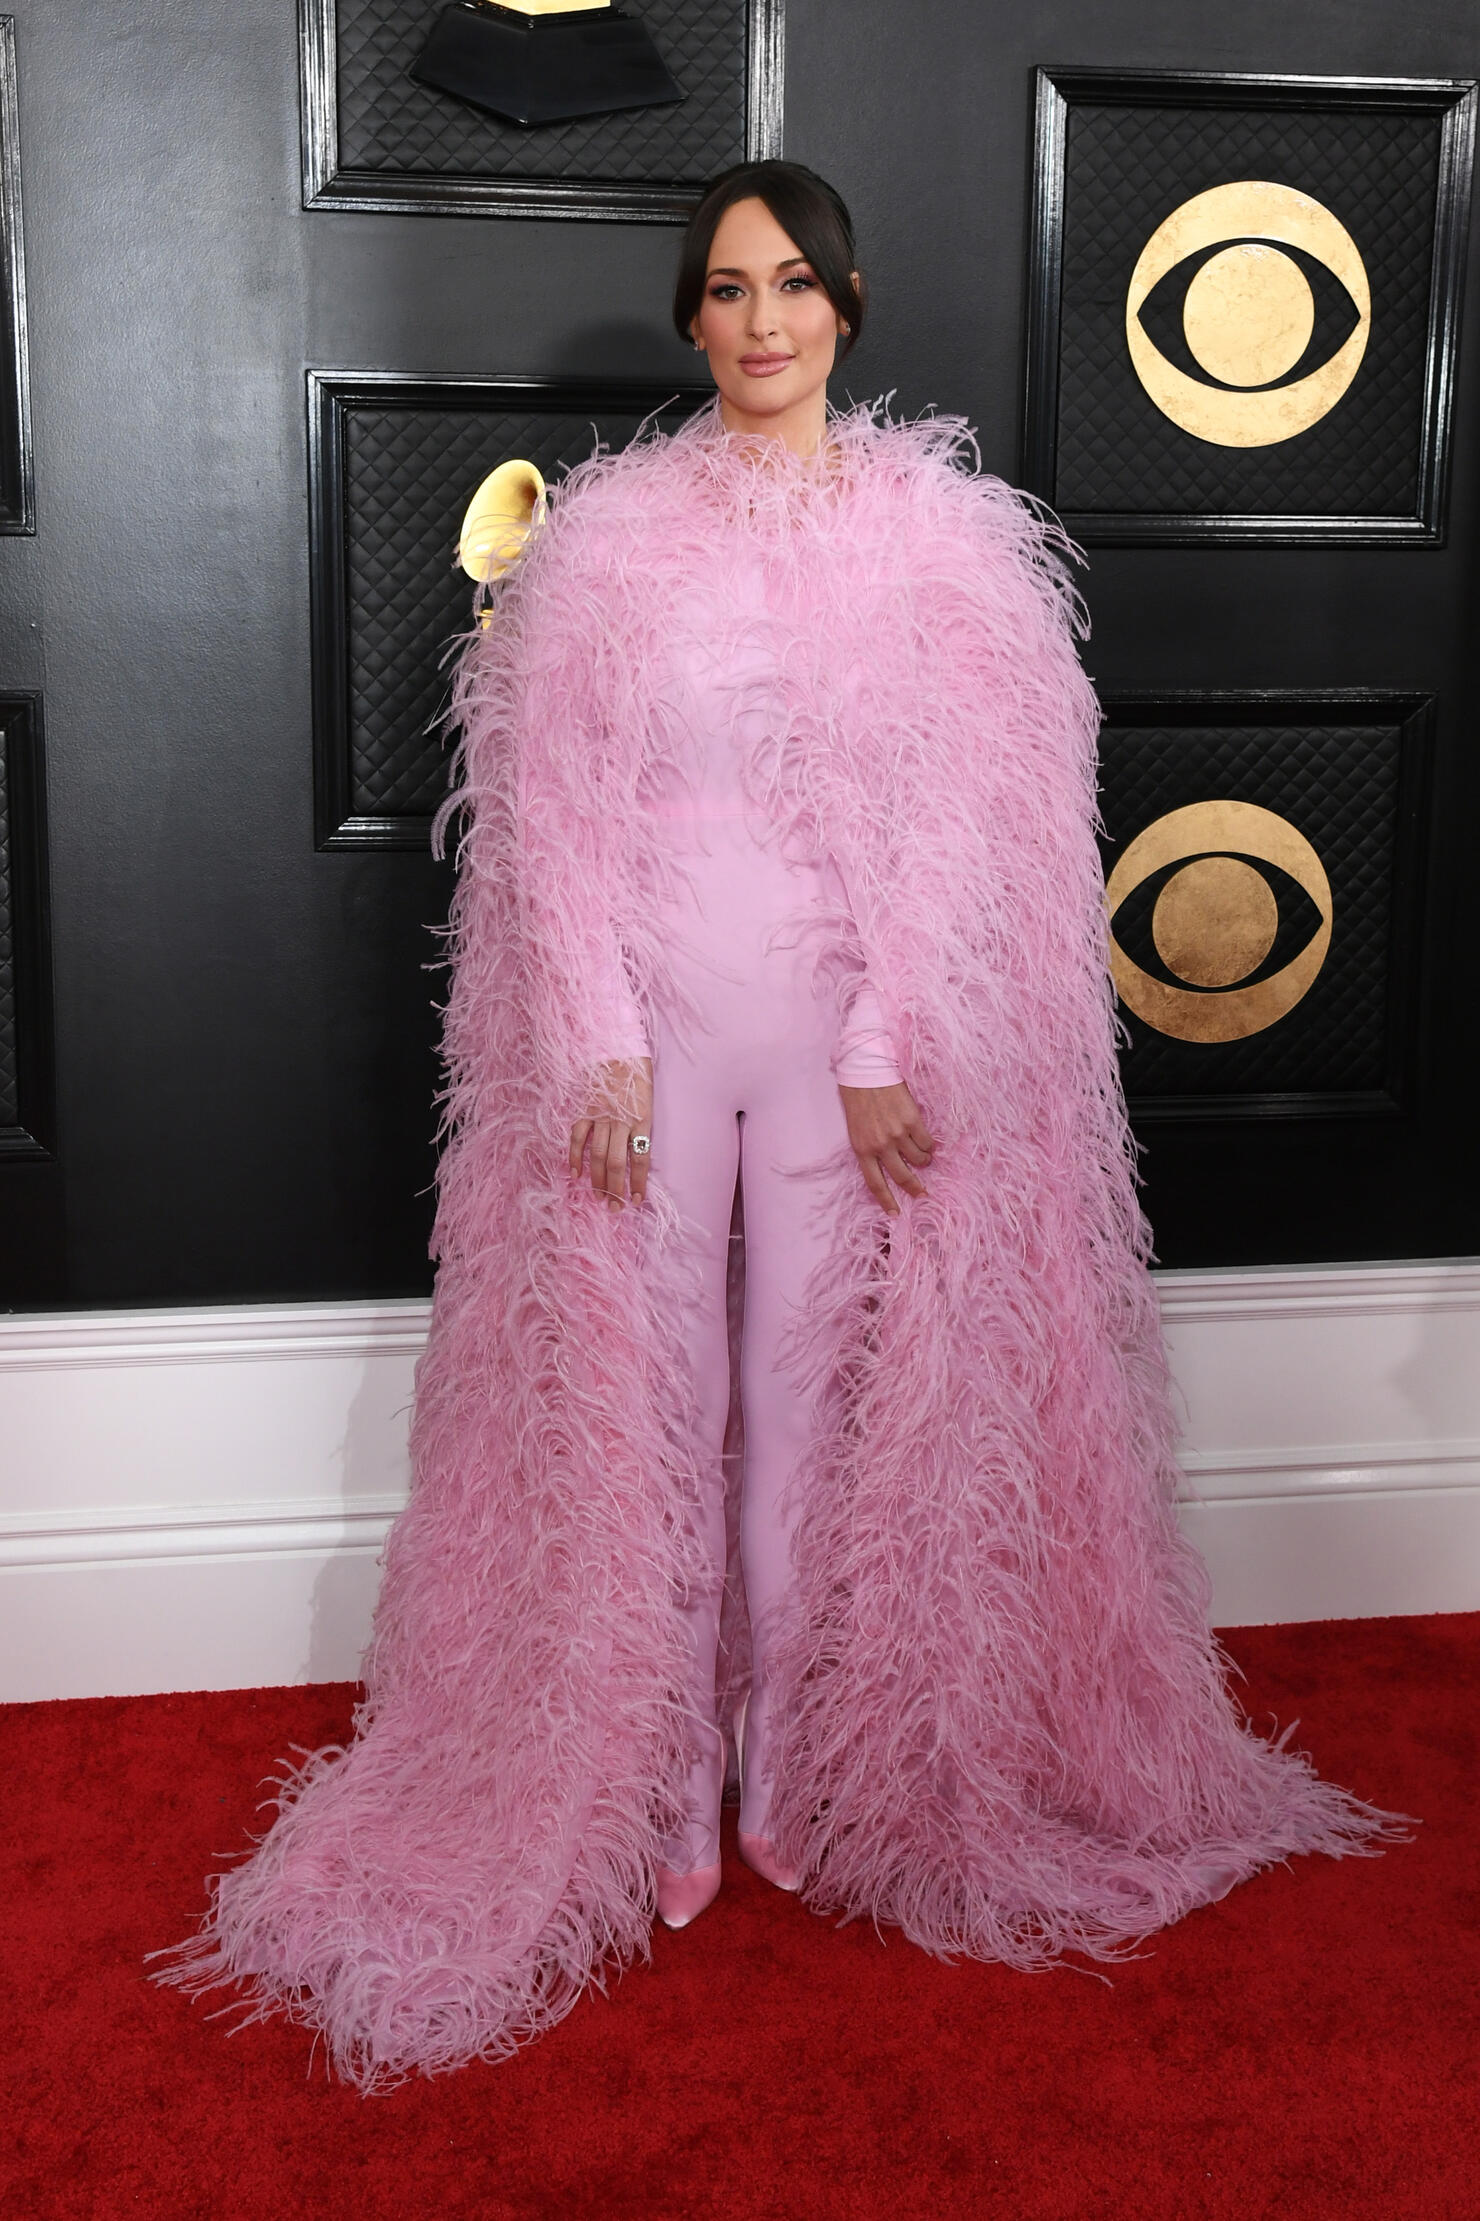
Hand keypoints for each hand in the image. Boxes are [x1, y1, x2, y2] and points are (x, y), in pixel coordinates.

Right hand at [569, 1057, 653, 1210]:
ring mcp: (601, 1116)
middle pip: (617, 1163)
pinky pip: (578, 1137)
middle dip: (615, 1189)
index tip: (635, 1199)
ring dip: (598, 1180)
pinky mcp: (585, 1109)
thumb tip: (638, 1152)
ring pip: (598, 1155)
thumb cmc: (637, 1072)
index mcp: (642, 1119)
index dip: (637, 1182)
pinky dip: (575, 1156)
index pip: (640, 1159)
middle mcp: (621, 1121)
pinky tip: (575, 1173)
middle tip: (613, 1208)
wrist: (617, 1046)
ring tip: (599, 1198)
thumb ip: (642, 1125)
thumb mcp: (648, 1099)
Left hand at [837, 1080, 934, 1216]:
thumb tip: (888, 1165)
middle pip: (902, 1175)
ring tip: (925, 1156)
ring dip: (924, 1160)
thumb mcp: (856, 1128)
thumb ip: (870, 1147)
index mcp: (862, 1149)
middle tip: (923, 1193)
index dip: (886, 1200)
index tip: (895, 1214)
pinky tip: (929, 1141)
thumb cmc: (859, 1098)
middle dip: (914, 1188)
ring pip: (919, 1159)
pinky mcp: (912, 1121)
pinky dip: (930, 1145)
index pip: (875, 1183)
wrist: (867, 1070)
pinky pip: (927, 1142)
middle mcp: (880, 1145)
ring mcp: (898, 1134)